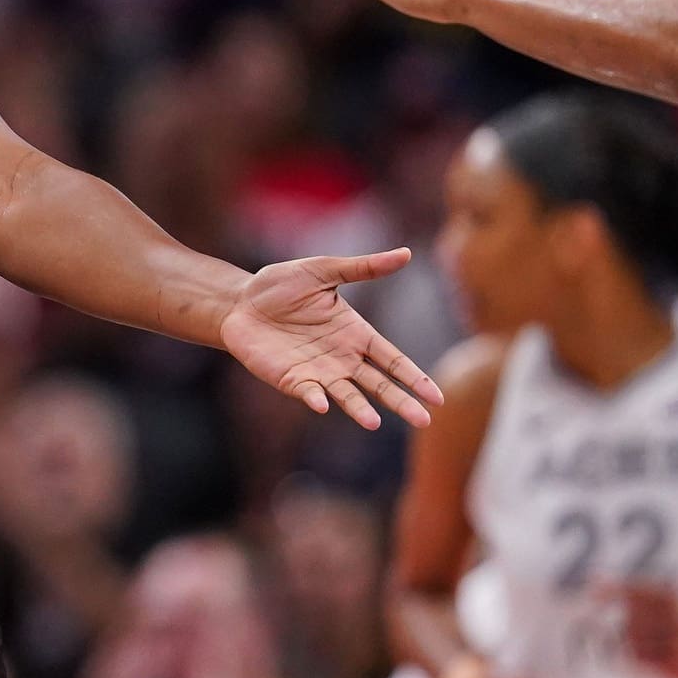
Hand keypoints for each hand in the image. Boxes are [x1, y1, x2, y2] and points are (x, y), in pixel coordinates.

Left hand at [216, 247, 440, 428]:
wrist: (240, 302)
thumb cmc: (282, 285)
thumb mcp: (325, 270)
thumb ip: (364, 267)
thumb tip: (406, 254)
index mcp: (356, 333)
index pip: (392, 359)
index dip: (414, 377)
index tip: (436, 397)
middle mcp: (342, 358)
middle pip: (378, 384)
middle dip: (401, 402)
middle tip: (423, 421)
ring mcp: (318, 371)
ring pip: (346, 395)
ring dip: (360, 409)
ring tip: (374, 423)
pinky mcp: (291, 380)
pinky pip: (308, 392)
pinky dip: (316, 398)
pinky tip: (323, 405)